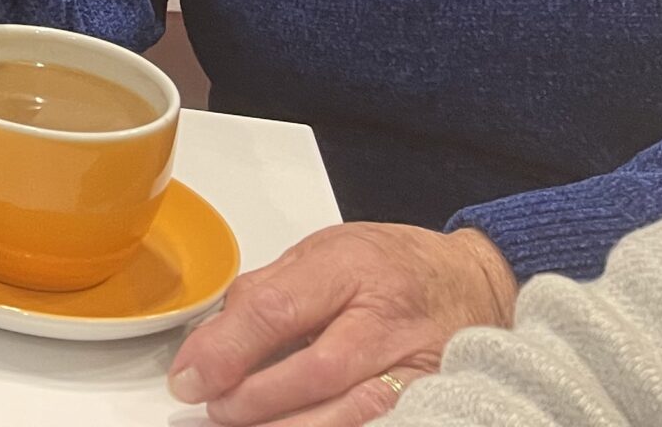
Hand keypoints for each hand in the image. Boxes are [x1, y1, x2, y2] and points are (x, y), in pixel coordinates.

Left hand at [168, 223, 518, 424]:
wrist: (472, 281)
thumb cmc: (389, 264)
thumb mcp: (320, 253)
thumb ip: (266, 292)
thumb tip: (209, 343)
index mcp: (350, 268)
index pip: (277, 310)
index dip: (226, 349)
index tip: (189, 376)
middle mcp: (388, 319)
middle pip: (314, 370)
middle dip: (254, 399)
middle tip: (214, 409)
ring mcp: (419, 365)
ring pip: (351, 411)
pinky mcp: (435, 398)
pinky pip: (381, 424)